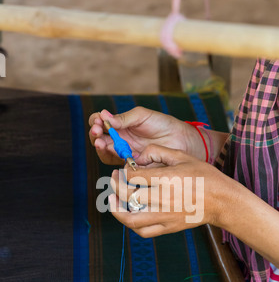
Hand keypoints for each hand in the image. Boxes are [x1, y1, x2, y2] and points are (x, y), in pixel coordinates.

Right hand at [89, 106, 205, 165]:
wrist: (180, 139)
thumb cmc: (162, 124)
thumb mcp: (142, 116)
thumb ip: (124, 118)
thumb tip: (104, 116)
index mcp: (120, 126)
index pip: (100, 123)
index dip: (95, 121)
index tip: (98, 120)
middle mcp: (119, 140)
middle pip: (99, 139)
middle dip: (95, 135)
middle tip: (97, 131)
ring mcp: (125, 153)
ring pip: (106, 153)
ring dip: (100, 148)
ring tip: (101, 142)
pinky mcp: (132, 166)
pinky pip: (118, 165)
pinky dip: (114, 160)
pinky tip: (114, 153)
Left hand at [108, 144, 228, 237]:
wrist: (222, 201)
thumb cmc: (205, 176)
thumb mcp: (183, 157)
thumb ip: (159, 151)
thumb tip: (138, 155)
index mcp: (166, 179)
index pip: (133, 176)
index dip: (123, 171)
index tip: (123, 169)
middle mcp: (162, 199)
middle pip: (127, 195)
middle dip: (115, 185)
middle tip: (114, 179)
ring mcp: (164, 216)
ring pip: (130, 218)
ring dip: (116, 210)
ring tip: (112, 201)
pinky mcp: (168, 227)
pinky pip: (143, 231)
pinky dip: (132, 224)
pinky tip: (129, 215)